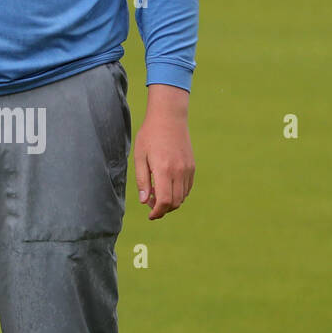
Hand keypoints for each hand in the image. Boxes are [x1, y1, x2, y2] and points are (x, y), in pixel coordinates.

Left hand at [134, 84, 194, 220]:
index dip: (157, 212)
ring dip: (170, 202)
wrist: (169, 117)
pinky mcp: (192, 166)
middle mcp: (179, 171)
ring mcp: (188, 169)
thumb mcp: (139, 156)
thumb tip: (144, 201)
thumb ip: (142, 180)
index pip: (164, 201)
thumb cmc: (150, 135)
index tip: (150, 215)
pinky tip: (166, 186)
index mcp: (164, 169)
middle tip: (150, 204)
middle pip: (175, 202)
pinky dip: (178, 193)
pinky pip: (187, 188)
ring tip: (156, 193)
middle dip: (163, 209)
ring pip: (182, 197)